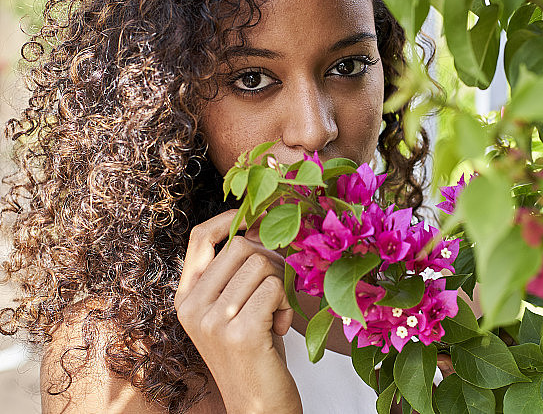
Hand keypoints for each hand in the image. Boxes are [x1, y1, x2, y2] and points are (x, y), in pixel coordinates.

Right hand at [174, 210, 301, 413]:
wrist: (257, 404)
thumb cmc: (254, 351)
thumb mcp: (236, 306)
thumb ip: (237, 271)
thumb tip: (260, 220)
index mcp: (186, 297)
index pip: (199, 238)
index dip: (230, 218)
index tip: (257, 216)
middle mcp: (192, 307)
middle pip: (241, 245)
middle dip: (272, 259)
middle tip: (279, 289)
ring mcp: (213, 320)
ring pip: (262, 263)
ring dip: (282, 283)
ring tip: (277, 313)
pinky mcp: (239, 332)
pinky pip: (275, 287)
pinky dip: (287, 302)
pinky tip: (279, 327)